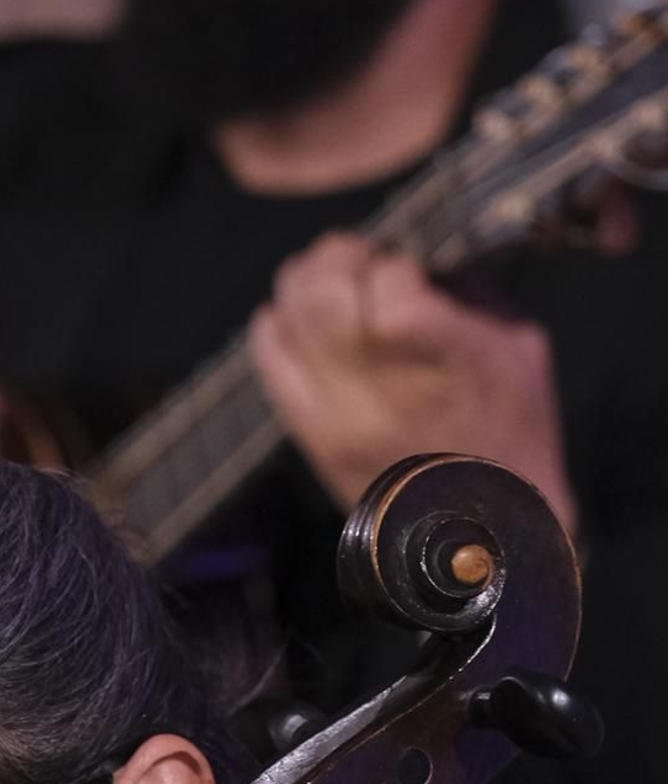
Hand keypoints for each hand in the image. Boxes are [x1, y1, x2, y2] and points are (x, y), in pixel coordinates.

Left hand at [248, 235, 578, 536]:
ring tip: (336, 287)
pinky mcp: (308, 434)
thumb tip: (408, 254)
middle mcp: (379, 388)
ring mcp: (334, 414)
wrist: (485, 528)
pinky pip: (266, 356)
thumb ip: (461, 288)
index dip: (396, 263)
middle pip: (321, 289)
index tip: (411, 275)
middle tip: (362, 262)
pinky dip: (279, 324)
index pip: (389, 282)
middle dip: (340, 257)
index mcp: (441, 360)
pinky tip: (307, 322)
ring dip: (306, 284)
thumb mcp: (517, 342)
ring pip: (285, 314)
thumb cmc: (514, 425)